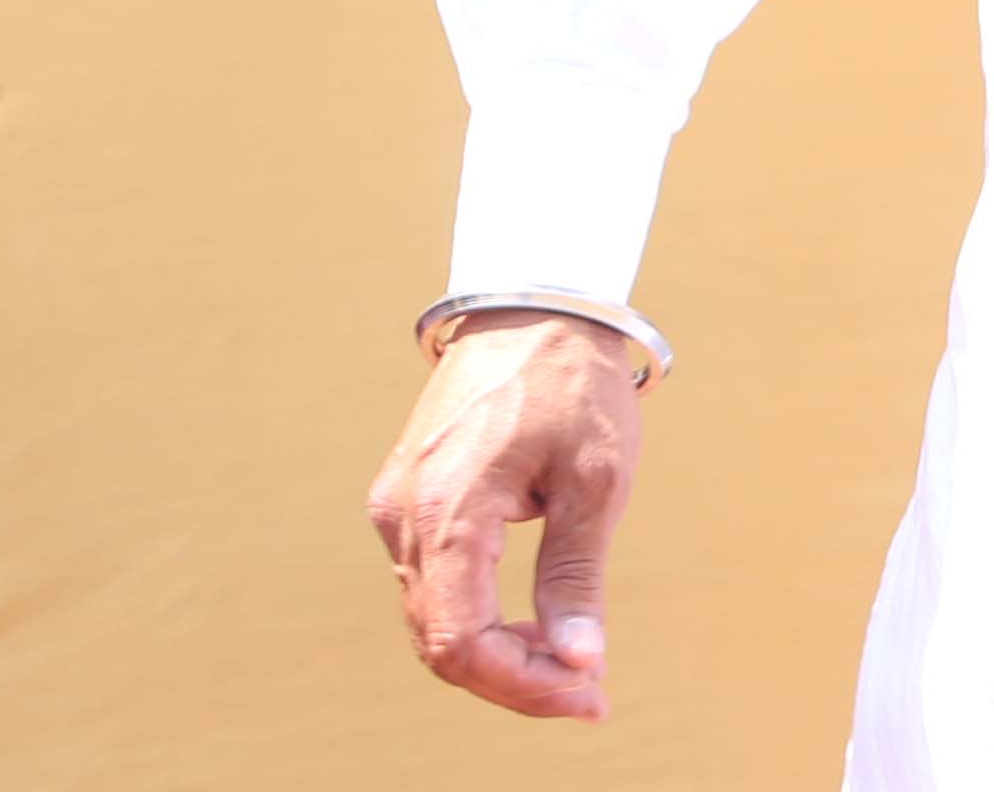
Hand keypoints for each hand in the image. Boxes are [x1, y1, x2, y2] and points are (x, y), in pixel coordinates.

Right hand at [366, 315, 642, 718]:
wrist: (532, 301)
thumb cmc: (571, 381)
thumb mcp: (596, 478)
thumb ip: (577, 576)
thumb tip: (578, 663)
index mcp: (446, 508)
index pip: (460, 641)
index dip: (521, 686)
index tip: (587, 693)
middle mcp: (403, 513)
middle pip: (439, 641)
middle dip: (514, 680)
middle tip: (589, 690)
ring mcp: (397, 504)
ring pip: (432, 618)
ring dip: (496, 655)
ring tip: (570, 663)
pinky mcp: (406, 497)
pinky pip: (431, 583)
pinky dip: (476, 618)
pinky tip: (530, 624)